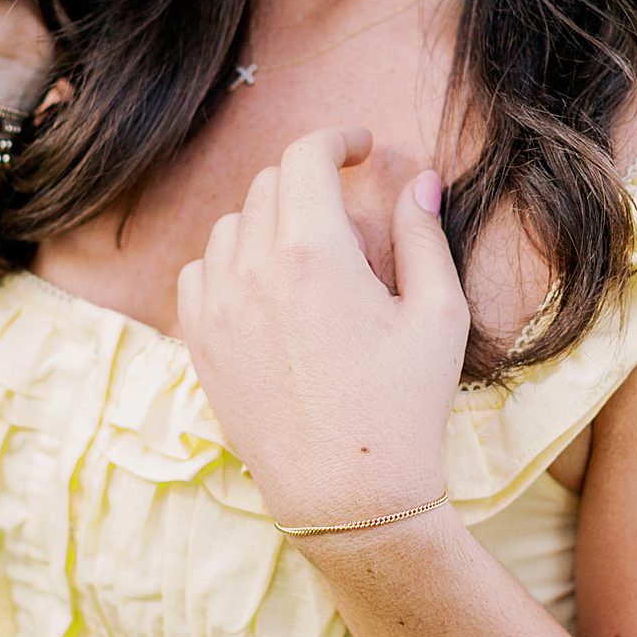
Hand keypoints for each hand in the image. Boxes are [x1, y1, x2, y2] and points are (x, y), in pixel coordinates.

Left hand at [175, 129, 472, 534]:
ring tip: (312, 256)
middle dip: (311, 183)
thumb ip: (424, 236)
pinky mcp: (199, 341)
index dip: (337, 140)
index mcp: (313, 250)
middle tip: (351, 213)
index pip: (306, 157)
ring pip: (232, 225)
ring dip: (270, 220)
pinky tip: (265, 287)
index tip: (361, 149)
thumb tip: (419, 180)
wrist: (347, 495)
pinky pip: (200, 271)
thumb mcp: (438, 315)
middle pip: (270, 185)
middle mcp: (253, 268)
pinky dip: (230, 262)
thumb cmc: (403, 406)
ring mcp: (217, 305)